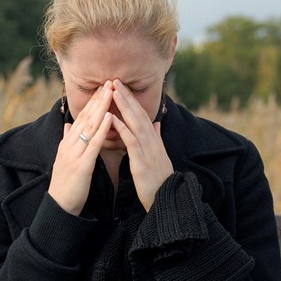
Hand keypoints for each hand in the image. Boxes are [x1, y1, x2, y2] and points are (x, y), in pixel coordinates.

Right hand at [48, 81, 113, 215]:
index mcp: (67, 142)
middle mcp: (69, 144)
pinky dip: (101, 129)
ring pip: (89, 126)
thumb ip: (66, 140)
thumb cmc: (65, 184)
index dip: (93, 101)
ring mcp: (74, 153)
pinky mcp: (81, 165)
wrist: (60, 206)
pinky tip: (109, 118)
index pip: (82, 117)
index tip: (104, 87)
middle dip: (98, 99)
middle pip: (85, 117)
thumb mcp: (64, 158)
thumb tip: (68, 124)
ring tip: (111, 92)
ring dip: (101, 108)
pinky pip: (93, 144)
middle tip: (110, 82)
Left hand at [111, 80, 172, 210]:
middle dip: (126, 96)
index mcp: (153, 140)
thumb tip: (156, 123)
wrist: (167, 200)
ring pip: (135, 123)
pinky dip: (123, 128)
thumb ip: (157, 138)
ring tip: (113, 91)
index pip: (141, 115)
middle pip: (138, 114)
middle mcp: (152, 141)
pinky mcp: (142, 161)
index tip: (120, 86)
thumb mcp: (159, 156)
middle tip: (114, 80)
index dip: (131, 100)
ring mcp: (148, 150)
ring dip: (124, 106)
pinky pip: (132, 141)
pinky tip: (113, 118)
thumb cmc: (159, 180)